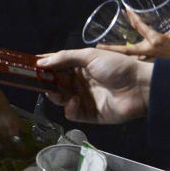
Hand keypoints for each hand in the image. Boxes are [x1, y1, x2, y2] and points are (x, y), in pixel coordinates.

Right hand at [0, 80, 22, 150]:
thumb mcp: (12, 111)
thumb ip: (17, 124)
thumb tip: (22, 133)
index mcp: (11, 126)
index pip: (18, 145)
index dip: (22, 150)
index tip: (24, 151)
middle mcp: (1, 132)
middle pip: (9, 149)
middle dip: (13, 151)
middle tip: (15, 150)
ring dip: (3, 148)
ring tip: (5, 147)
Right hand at [37, 48, 152, 123]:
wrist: (140, 87)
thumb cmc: (117, 66)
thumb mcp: (90, 55)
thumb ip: (64, 58)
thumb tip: (41, 62)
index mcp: (81, 66)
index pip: (58, 65)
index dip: (44, 65)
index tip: (29, 65)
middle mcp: (81, 82)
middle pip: (57, 83)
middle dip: (47, 82)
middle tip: (37, 81)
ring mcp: (85, 98)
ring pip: (61, 99)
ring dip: (56, 95)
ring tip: (56, 92)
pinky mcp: (90, 115)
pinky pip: (72, 114)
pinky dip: (70, 108)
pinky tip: (74, 101)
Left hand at [100, 0, 169, 62]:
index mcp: (156, 41)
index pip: (140, 27)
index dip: (133, 17)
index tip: (126, 10)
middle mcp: (150, 52)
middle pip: (127, 50)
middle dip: (112, 48)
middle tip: (99, 47)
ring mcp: (150, 62)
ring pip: (131, 59)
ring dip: (119, 56)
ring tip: (105, 54)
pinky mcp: (153, 69)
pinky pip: (138, 65)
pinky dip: (129, 62)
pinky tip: (122, 62)